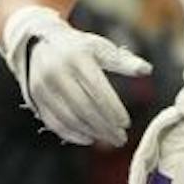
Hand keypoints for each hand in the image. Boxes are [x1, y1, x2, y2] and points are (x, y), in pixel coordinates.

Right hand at [1, 5, 150, 146]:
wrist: (39, 44)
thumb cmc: (78, 48)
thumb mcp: (100, 48)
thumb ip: (123, 61)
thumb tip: (147, 70)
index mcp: (76, 57)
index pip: (97, 89)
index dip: (113, 109)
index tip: (126, 123)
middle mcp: (56, 72)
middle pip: (84, 107)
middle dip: (105, 126)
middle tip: (121, 138)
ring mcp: (43, 87)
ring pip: (70, 118)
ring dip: (91, 132)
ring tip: (108, 139)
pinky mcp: (36, 99)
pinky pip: (54, 123)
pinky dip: (72, 134)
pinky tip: (89, 138)